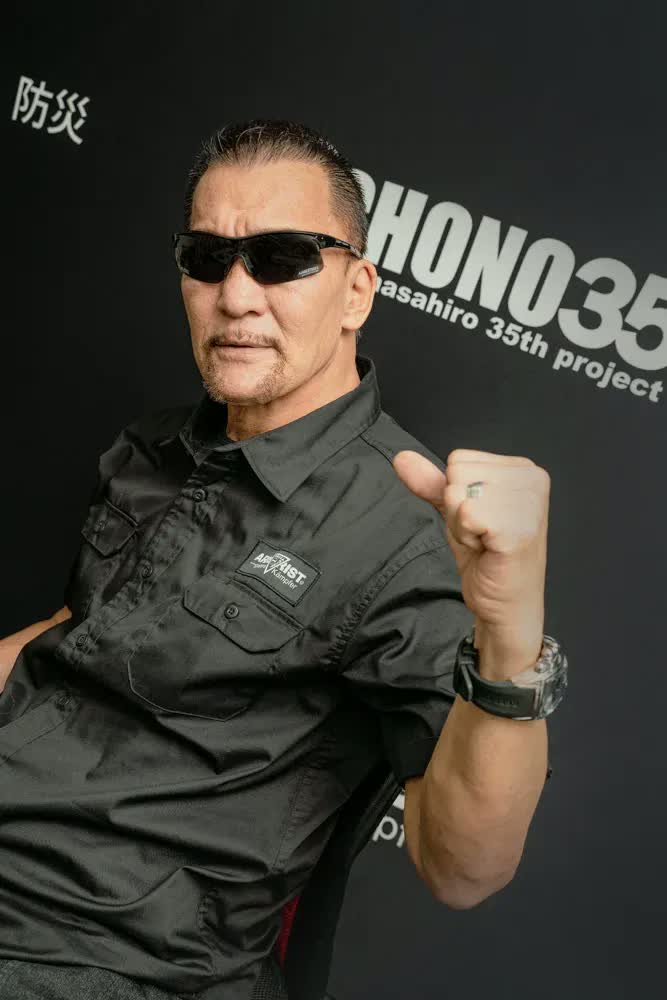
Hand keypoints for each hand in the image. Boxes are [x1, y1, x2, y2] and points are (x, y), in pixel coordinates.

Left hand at [391, 449, 549, 674]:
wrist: (507, 606)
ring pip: (457, 493)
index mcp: (524, 469)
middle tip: (482, 534)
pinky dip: (466, 536)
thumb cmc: (489, 558)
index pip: (459, 459)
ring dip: (462, 525)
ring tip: (485, 542)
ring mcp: (529, 503)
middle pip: (457, 473)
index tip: (481, 520)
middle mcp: (532, 479)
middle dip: (458, 509)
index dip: (459, 493)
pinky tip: (487, 550)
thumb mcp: (456, 512)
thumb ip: (432, 482)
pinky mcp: (518, 528)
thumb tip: (401, 458)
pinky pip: (465, 515)